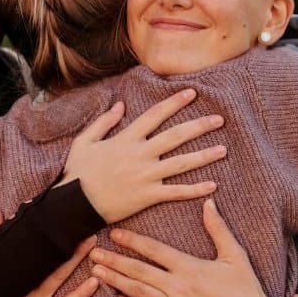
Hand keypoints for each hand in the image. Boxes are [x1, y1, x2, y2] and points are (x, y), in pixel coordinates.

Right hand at [60, 89, 226, 222]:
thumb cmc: (78, 173)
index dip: (174, 102)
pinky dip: (194, 189)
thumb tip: (120, 105)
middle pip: (176, 136)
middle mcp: (140, 154)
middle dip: (199, 126)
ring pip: (181, 164)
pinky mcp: (147, 196)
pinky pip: (175, 192)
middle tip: (219, 119)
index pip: (155, 115)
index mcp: (126, 138)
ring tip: (223, 150)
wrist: (74, 204)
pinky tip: (212, 185)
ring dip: (204, 156)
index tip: (192, 93)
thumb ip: (103, 122)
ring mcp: (146, 176)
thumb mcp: (84, 141)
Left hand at [89, 198, 279, 296]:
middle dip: (114, 260)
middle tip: (93, 252)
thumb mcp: (234, 255)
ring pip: (136, 292)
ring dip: (115, 281)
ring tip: (97, 271)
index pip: (154, 250)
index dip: (132, 241)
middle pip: (137, 271)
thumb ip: (218, 229)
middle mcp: (177, 287)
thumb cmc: (245, 290)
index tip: (114, 234)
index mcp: (189, 267)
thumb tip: (208, 202)